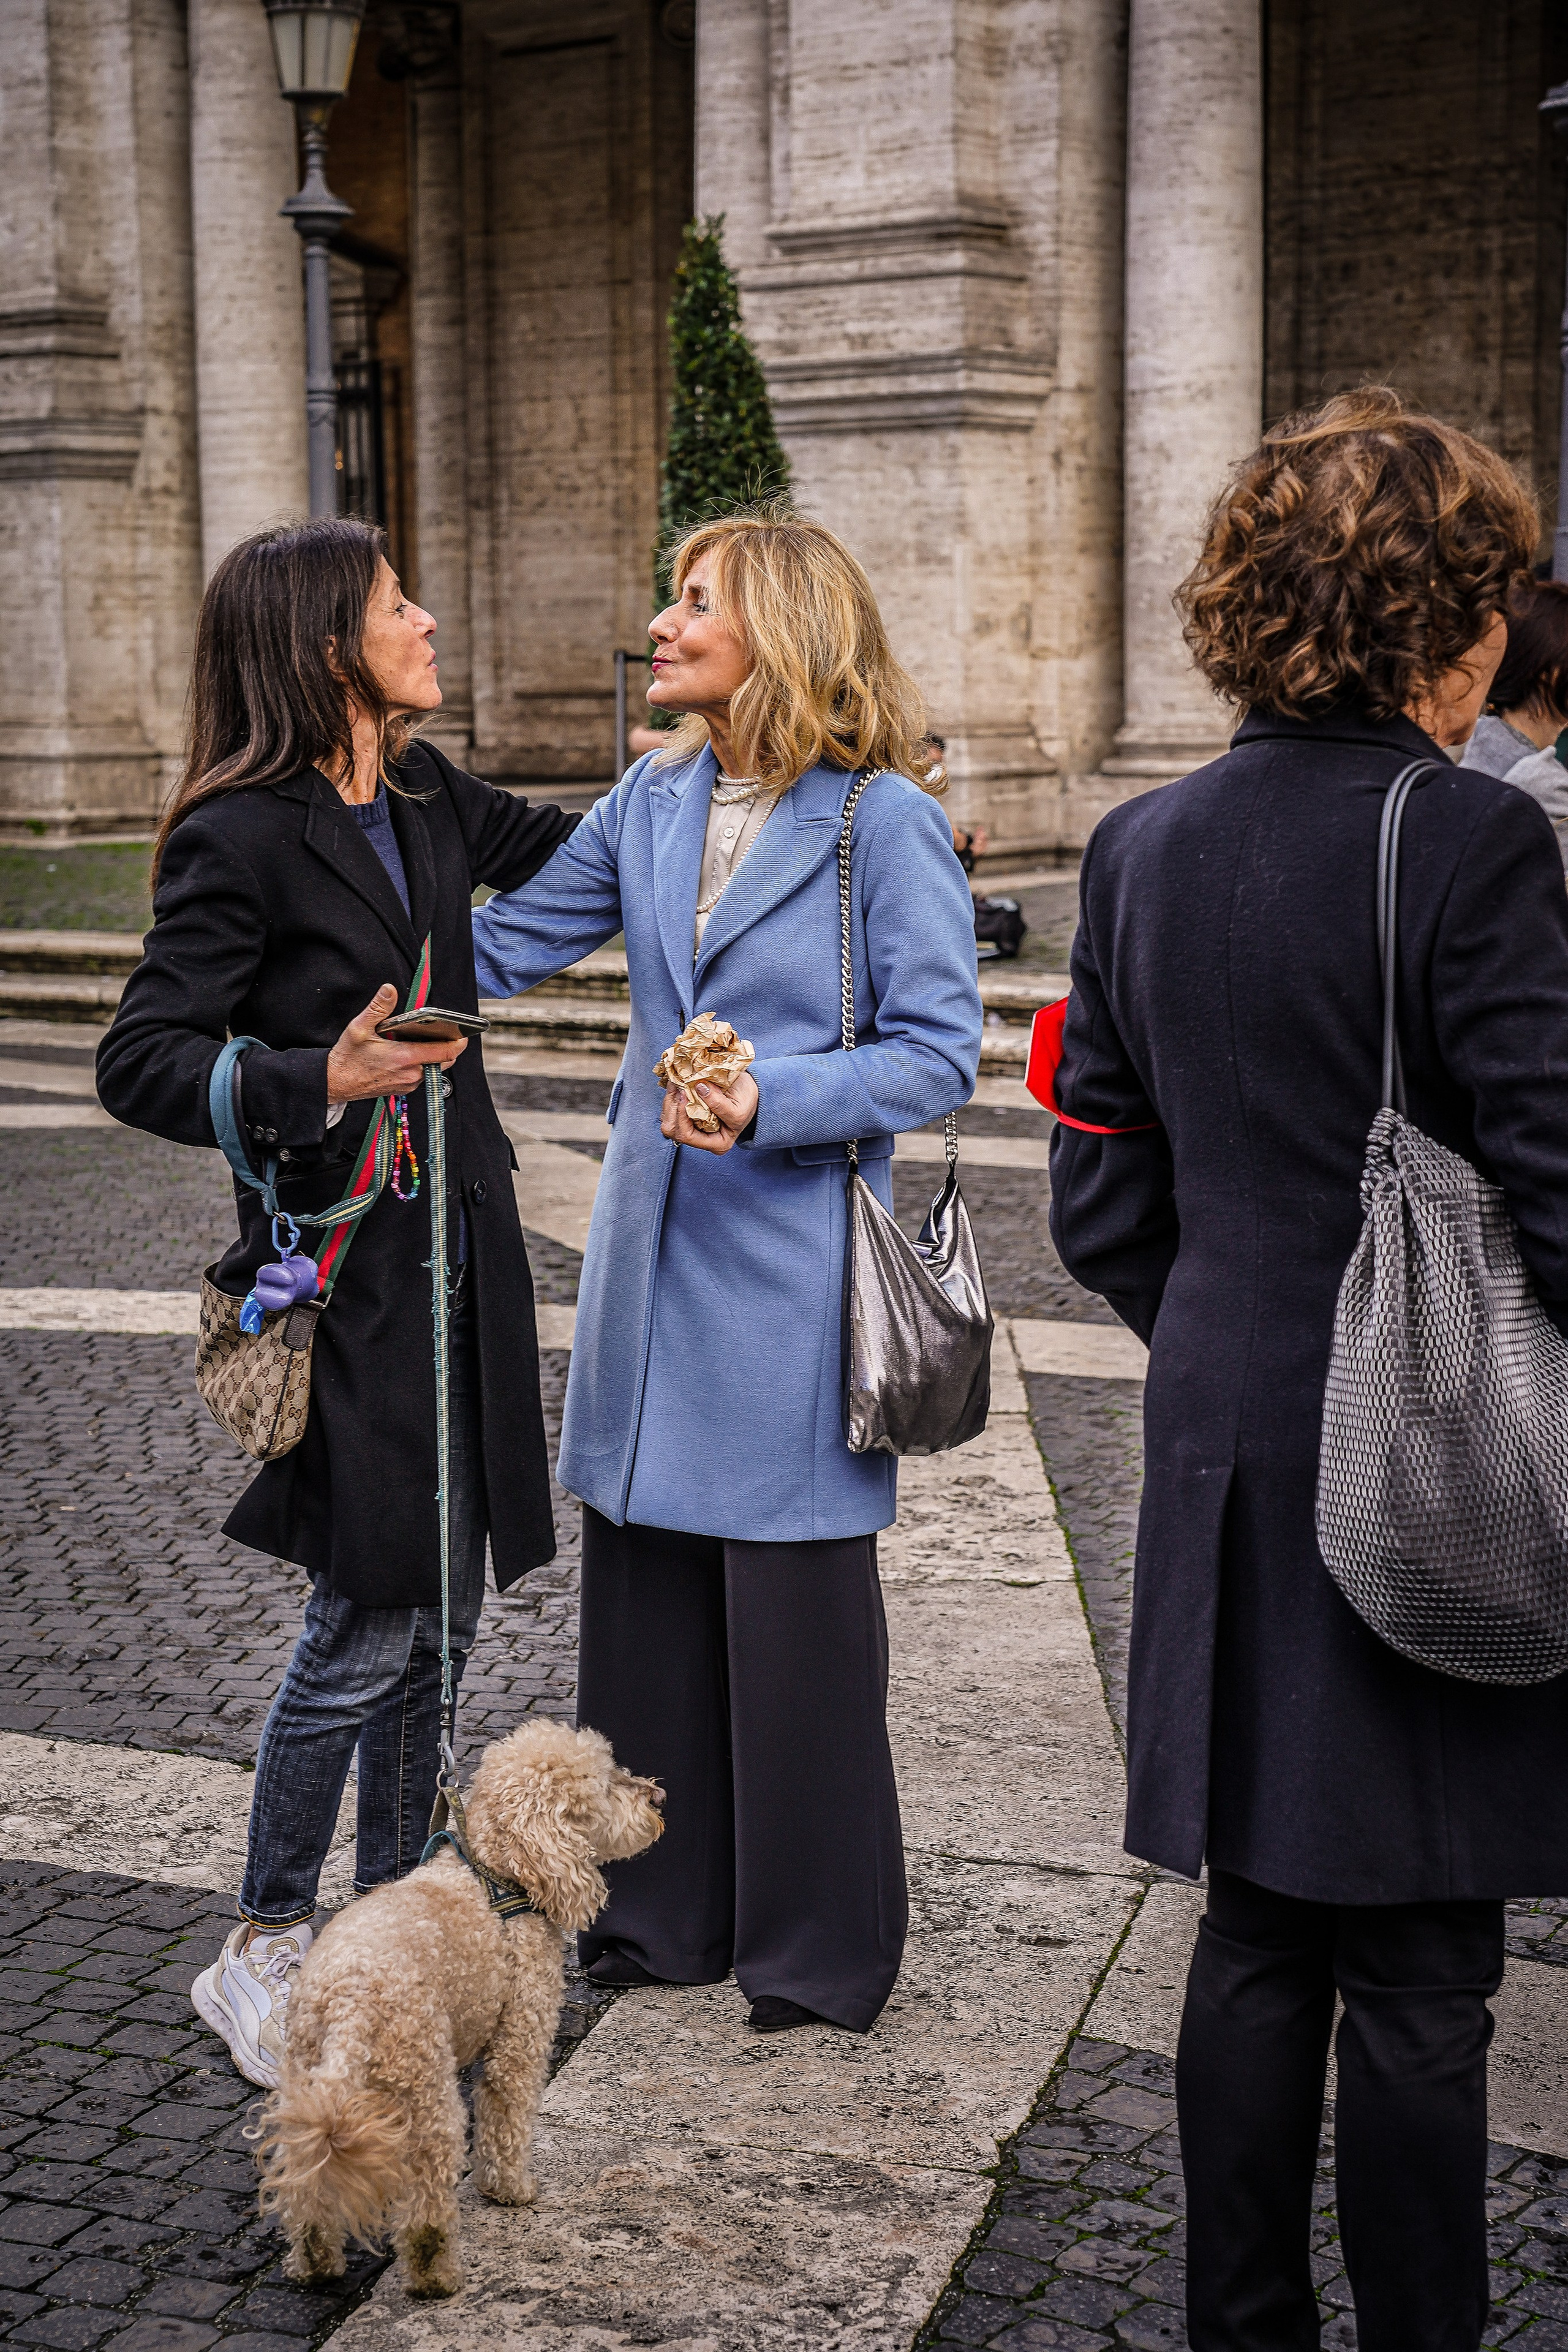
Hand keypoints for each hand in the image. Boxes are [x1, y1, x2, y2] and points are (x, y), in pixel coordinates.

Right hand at [326, 985, 468, 1103]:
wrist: (334, 1083)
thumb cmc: (347, 1057)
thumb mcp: (359, 1028)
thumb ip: (377, 1008)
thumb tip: (389, 989)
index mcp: (404, 1058)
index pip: (444, 1052)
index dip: (458, 1043)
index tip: (464, 1034)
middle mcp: (411, 1074)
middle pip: (444, 1062)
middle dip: (449, 1048)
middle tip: (447, 1034)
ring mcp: (408, 1084)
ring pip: (434, 1070)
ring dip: (435, 1057)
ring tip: (426, 1042)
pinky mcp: (404, 1090)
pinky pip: (423, 1077)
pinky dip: (424, 1065)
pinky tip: (413, 1054)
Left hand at [660, 1070, 758, 1153]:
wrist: (749, 1091)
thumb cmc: (747, 1103)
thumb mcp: (738, 1109)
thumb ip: (719, 1104)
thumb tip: (698, 1088)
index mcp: (716, 1144)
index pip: (686, 1136)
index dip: (681, 1115)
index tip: (685, 1094)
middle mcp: (701, 1139)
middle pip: (672, 1129)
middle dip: (672, 1107)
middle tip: (678, 1086)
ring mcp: (693, 1127)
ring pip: (668, 1119)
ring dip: (669, 1100)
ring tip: (677, 1083)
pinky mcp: (687, 1116)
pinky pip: (671, 1109)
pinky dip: (671, 1096)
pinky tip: (678, 1084)